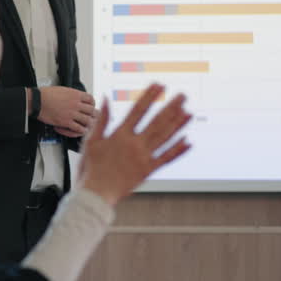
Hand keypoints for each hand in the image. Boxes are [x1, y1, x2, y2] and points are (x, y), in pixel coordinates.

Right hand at [37, 87, 96, 136]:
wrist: (38, 101)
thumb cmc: (46, 94)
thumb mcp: (63, 89)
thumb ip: (72, 94)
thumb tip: (76, 97)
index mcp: (75, 94)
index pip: (91, 100)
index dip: (92, 104)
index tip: (90, 107)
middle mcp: (76, 104)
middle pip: (92, 111)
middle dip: (93, 116)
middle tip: (92, 118)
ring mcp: (72, 113)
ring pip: (88, 121)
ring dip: (88, 124)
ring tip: (87, 126)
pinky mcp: (66, 122)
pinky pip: (79, 128)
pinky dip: (81, 131)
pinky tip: (80, 131)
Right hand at [77, 83, 190, 205]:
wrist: (96, 194)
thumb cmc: (91, 169)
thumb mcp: (91, 141)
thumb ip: (102, 120)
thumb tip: (105, 100)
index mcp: (120, 135)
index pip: (138, 111)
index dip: (150, 96)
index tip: (159, 86)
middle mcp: (135, 144)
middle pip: (157, 122)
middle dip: (171, 107)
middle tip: (182, 96)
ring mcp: (143, 158)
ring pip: (165, 138)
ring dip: (178, 125)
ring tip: (188, 113)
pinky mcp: (148, 171)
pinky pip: (166, 158)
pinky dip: (177, 150)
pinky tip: (187, 141)